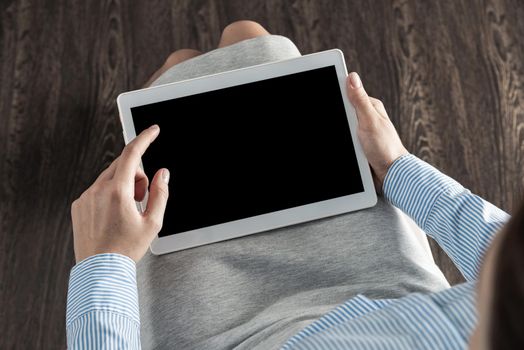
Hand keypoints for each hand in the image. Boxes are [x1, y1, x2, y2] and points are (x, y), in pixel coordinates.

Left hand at [71, 125, 168, 262]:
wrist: (100, 269)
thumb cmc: (126, 249)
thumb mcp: (153, 222)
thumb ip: (160, 193)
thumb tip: (162, 174)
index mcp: (117, 192)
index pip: (132, 155)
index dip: (144, 139)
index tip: (153, 131)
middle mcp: (98, 190)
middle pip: (122, 166)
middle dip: (137, 175)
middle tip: (142, 198)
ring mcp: (86, 197)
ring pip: (110, 177)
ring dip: (123, 185)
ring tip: (127, 211)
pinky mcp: (79, 205)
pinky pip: (98, 189)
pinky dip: (109, 194)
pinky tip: (113, 216)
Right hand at [346, 72, 408, 192]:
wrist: (391, 175)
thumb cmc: (385, 148)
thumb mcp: (370, 121)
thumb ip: (360, 100)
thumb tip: (352, 77)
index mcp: (370, 107)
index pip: (348, 95)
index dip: (336, 97)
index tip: (331, 104)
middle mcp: (366, 117)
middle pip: (342, 112)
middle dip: (338, 120)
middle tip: (346, 131)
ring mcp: (362, 132)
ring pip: (342, 128)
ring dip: (341, 134)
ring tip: (349, 144)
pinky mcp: (358, 145)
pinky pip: (345, 141)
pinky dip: (344, 144)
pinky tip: (346, 149)